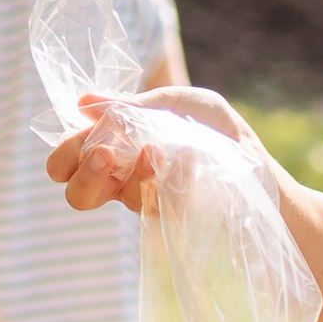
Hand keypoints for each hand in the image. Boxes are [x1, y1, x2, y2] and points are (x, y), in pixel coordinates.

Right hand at [47, 80, 253, 214]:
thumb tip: (82, 102)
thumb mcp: (177, 103)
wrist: (257, 162)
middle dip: (85, 174)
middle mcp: (121, 181)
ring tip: (156, 149)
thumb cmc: (215, 130)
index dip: (65, 158)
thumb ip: (131, 105)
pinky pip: (157, 204)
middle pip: (77, 195)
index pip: (65, 165)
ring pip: (117, 200)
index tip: (89, 142)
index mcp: (112, 152)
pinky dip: (169, 176)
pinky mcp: (172, 219)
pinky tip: (186, 158)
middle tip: (106, 154)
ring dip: (132, 170)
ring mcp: (146, 202)